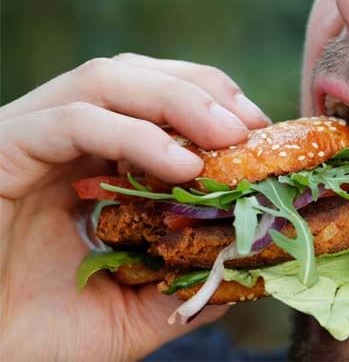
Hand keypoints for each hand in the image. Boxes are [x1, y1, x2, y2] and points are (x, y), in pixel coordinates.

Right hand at [0, 53, 270, 359]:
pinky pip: (69, 122)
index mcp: (90, 166)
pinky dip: (131, 135)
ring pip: (104, 81)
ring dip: (176, 100)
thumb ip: (182, 286)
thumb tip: (244, 273)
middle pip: (135, 75)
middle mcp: (60, 143)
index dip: (211, 104)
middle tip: (250, 127)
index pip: (154, 102)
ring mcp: (28, 141)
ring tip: (228, 136)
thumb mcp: (132, 314)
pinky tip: (181, 166)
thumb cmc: (38, 339)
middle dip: (201, 90)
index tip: (259, 132)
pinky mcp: (0, 152)